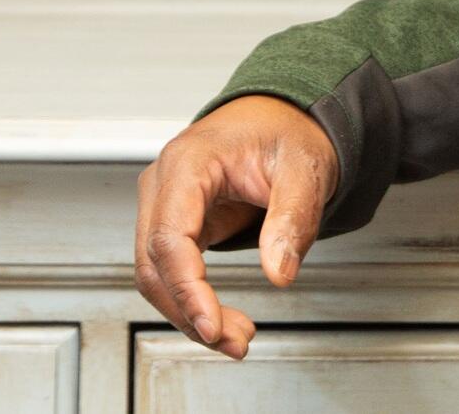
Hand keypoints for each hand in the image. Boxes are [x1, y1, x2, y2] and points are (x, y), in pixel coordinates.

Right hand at [134, 94, 340, 359]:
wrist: (283, 116)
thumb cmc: (287, 132)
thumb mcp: (304, 169)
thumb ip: (292, 220)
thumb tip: (280, 274)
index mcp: (189, 162)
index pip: (169, 236)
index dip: (186, 288)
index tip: (212, 325)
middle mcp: (165, 182)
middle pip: (155, 263)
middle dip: (190, 312)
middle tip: (235, 341)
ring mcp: (165, 203)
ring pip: (157, 274)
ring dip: (189, 313)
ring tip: (236, 338)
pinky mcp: (177, 222)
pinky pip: (172, 270)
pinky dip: (193, 300)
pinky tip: (221, 320)